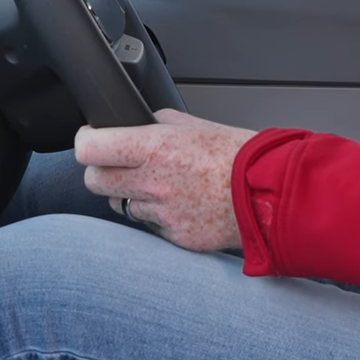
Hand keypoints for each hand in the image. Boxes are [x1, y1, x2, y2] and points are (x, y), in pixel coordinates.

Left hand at [73, 109, 255, 251]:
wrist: (273, 194)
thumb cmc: (241, 156)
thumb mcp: (197, 125)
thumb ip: (160, 123)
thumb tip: (140, 122)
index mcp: (155, 147)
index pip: (89, 149)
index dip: (86, 142)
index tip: (91, 140)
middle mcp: (153, 182)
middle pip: (94, 182)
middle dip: (102, 172)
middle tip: (118, 166)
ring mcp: (162, 214)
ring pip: (121, 206)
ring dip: (131, 196)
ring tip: (160, 186)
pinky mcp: (174, 237)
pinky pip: (150, 226)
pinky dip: (159, 217)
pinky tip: (182, 205)